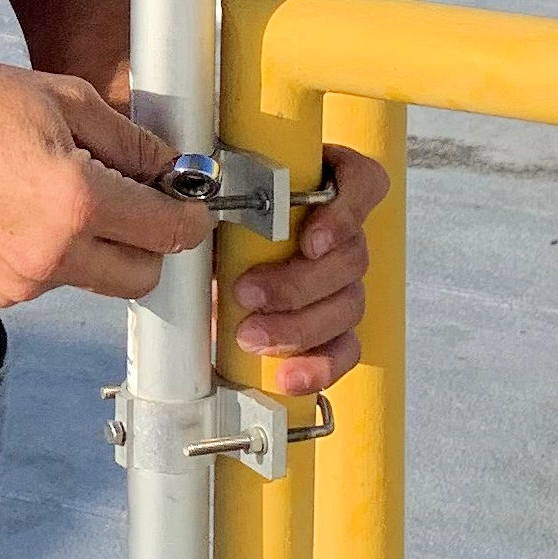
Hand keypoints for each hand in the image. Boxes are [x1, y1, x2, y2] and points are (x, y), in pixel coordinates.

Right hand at [0, 56, 210, 310]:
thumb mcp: (63, 99)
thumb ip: (131, 142)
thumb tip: (174, 170)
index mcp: (77, 203)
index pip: (170, 231)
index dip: (190, 214)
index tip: (190, 200)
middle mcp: (53, 255)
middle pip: (143, 276)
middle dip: (152, 241)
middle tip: (138, 199)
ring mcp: (21, 282)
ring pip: (97, 279)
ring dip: (102, 247)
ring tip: (67, 194)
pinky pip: (52, 282)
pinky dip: (57, 255)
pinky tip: (26, 211)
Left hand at [230, 146, 389, 397]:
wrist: (209, 248)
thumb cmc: (220, 212)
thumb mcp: (217, 194)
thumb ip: (220, 194)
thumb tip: (195, 217)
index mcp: (326, 182)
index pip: (362, 184)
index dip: (344, 214)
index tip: (310, 241)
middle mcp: (342, 231)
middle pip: (351, 257)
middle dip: (297, 284)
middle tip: (247, 293)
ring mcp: (343, 281)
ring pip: (347, 305)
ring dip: (298, 327)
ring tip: (250, 336)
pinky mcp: (334, 325)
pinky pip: (344, 348)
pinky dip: (320, 366)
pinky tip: (289, 376)